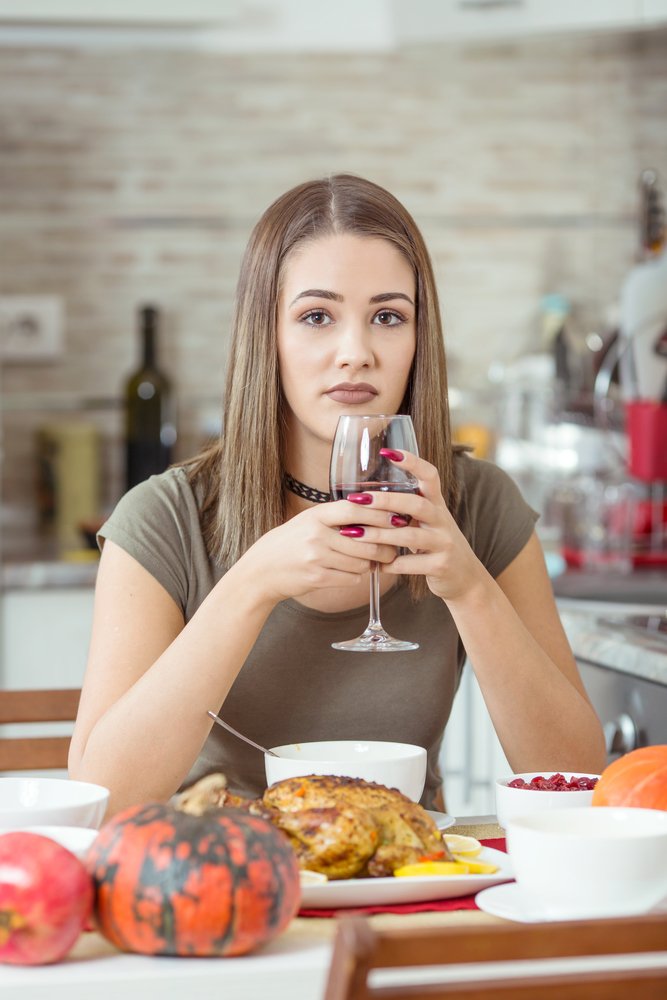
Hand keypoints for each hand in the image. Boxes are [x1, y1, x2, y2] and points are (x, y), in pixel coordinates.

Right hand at [240, 502, 399, 603]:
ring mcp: (316, 557)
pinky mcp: (317, 578)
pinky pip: (351, 578)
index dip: (380, 513)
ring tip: (370, 562)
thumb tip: (376, 513)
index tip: (397, 517)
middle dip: (385, 547)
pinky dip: (355, 577)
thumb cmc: (290, 543)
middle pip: (366, 541)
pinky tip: (351, 573)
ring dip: (369, 564)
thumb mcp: (308, 521)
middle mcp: (316, 534)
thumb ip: (336, 517)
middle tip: (392, 550)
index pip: (355, 509)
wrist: (262, 570)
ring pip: (361, 562)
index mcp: (316, 515)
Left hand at [338, 450, 483, 602]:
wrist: (465, 577)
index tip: (387, 452)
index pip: (430, 475)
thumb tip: (366, 496)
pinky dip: (389, 565)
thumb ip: (406, 509)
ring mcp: (444, 543)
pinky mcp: (441, 566)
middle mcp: (443, 520)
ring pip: (410, 536)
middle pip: (416, 504)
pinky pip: (410, 564)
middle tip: (358, 499)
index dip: (412, 462)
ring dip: (379, 535)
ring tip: (354, 534)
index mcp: (437, 505)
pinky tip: (374, 566)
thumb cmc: (436, 545)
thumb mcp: (427, 522)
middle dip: (386, 501)